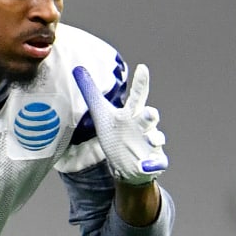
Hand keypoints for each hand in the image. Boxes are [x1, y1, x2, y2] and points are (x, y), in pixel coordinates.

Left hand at [73, 64, 167, 184]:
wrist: (127, 163)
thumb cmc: (116, 132)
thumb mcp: (101, 112)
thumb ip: (91, 91)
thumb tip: (78, 68)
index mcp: (131, 113)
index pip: (136, 96)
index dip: (140, 82)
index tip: (142, 68)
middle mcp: (143, 126)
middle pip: (148, 117)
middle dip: (150, 115)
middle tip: (150, 112)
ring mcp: (150, 143)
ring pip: (156, 138)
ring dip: (155, 138)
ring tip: (153, 140)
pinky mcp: (154, 161)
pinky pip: (158, 163)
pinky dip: (154, 164)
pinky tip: (147, 166)